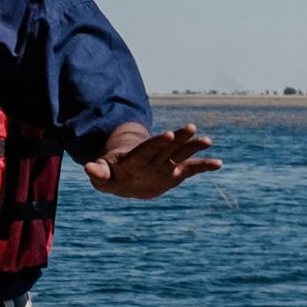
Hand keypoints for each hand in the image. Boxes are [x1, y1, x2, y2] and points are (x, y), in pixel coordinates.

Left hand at [85, 124, 219, 199]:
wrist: (124, 179)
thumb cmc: (111, 176)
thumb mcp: (101, 176)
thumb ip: (97, 172)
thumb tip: (87, 167)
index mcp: (136, 158)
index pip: (147, 149)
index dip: (157, 142)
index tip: (169, 135)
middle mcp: (153, 157)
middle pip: (167, 146)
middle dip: (179, 138)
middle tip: (191, 128)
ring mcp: (165, 164)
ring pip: (181, 154)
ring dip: (193, 147)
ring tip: (208, 141)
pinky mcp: (175, 173)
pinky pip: (191, 169)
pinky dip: (204, 166)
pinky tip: (219, 163)